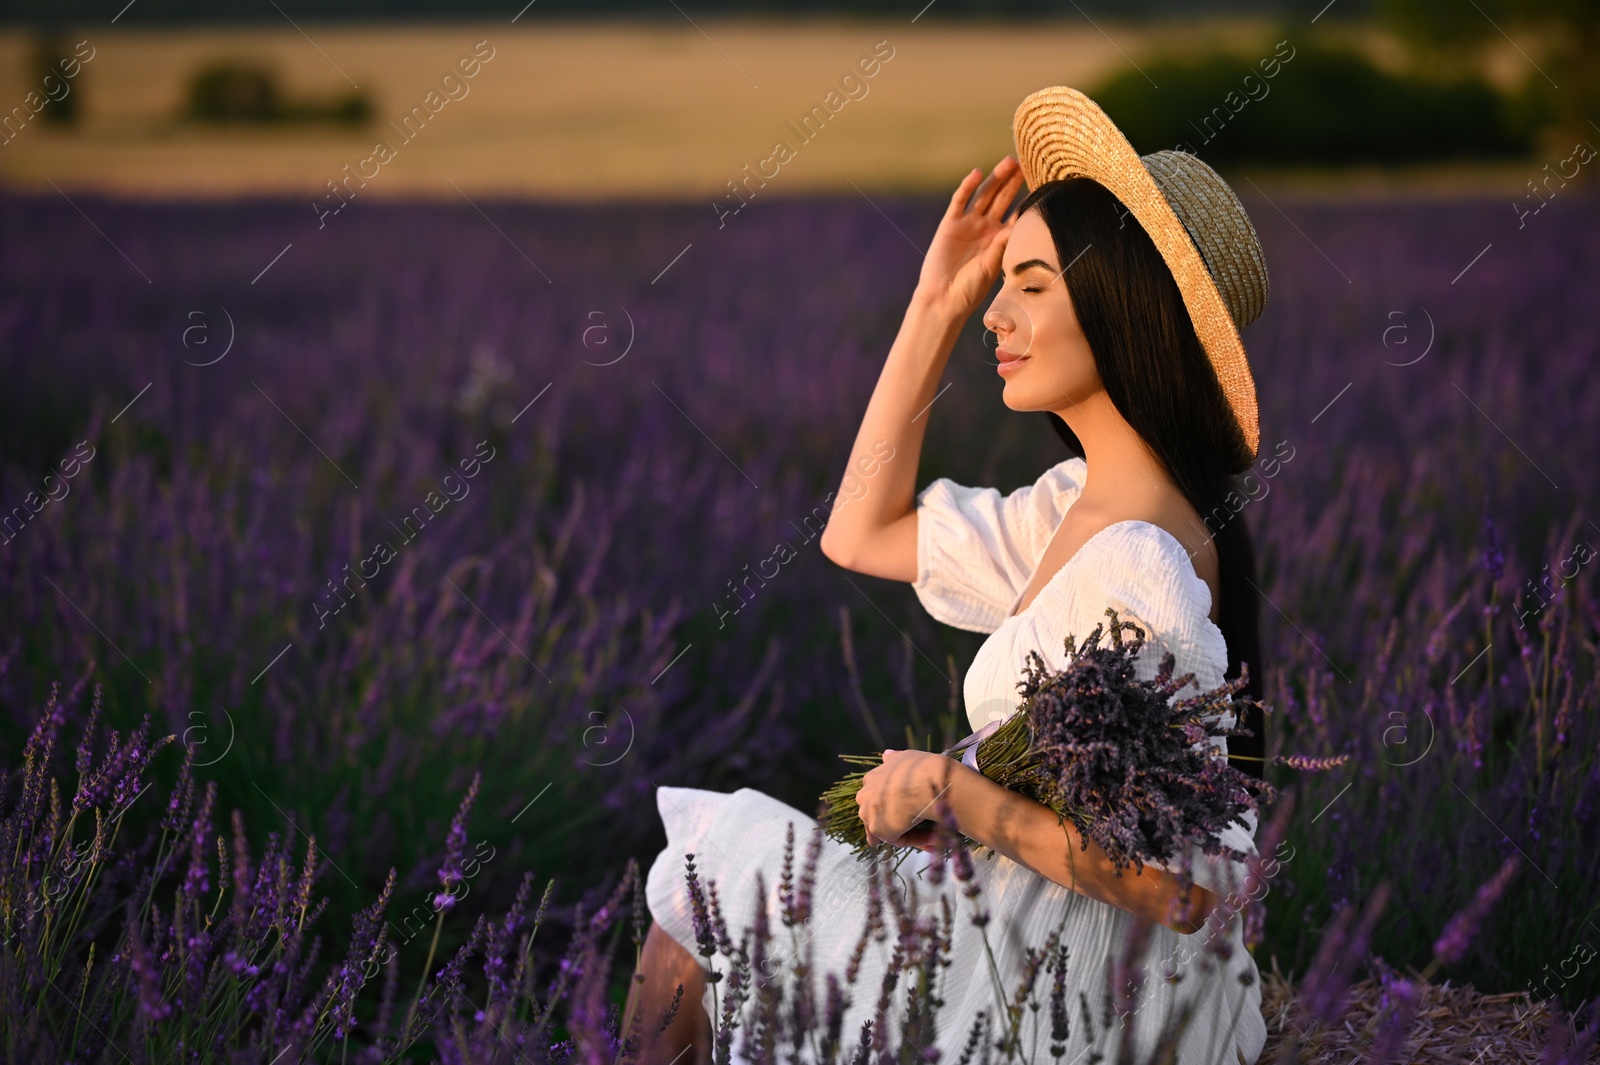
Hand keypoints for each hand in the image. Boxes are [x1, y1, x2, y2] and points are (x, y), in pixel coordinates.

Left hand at [855, 748, 955, 847]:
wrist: (930, 781)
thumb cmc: (923, 768)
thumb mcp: (906, 757)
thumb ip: (894, 759)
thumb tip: (886, 754)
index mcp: (871, 778)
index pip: (875, 796)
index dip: (892, 804)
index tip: (909, 809)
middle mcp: (864, 795)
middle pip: (877, 814)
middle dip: (895, 822)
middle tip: (919, 826)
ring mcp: (869, 813)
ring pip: (889, 829)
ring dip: (909, 832)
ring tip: (932, 836)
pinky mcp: (878, 829)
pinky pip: (899, 839)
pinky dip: (916, 840)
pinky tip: (932, 837)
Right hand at [913, 156, 1025, 322]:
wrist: (944, 298)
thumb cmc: (971, 288)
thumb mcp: (993, 265)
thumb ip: (1004, 244)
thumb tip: (1019, 225)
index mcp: (999, 238)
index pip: (1016, 212)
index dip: (1027, 198)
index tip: (1042, 181)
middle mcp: (984, 227)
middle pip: (1002, 198)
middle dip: (1013, 181)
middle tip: (1027, 162)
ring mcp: (967, 223)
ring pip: (984, 195)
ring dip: (995, 178)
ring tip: (1009, 162)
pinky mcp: (949, 224)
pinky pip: (959, 201)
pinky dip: (967, 187)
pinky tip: (977, 173)